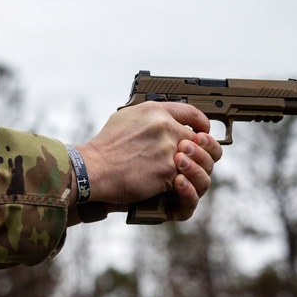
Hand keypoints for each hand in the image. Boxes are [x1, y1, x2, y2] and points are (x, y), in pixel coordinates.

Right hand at [70, 102, 222, 221]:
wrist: (94, 169)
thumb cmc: (105, 146)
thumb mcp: (125, 117)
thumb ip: (150, 117)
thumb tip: (163, 120)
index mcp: (156, 111)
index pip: (193, 112)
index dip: (202, 124)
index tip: (202, 132)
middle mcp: (166, 127)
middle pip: (200, 139)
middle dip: (199, 151)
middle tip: (193, 158)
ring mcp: (169, 150)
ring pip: (199, 161)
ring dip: (194, 169)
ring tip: (185, 173)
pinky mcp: (168, 172)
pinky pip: (186, 179)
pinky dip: (181, 184)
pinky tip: (172, 185)